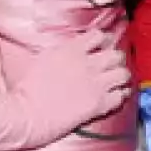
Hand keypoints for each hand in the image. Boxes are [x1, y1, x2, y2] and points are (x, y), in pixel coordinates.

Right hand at [29, 29, 132, 143]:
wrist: (27, 115)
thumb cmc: (27, 89)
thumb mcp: (44, 58)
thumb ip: (64, 51)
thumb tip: (75, 49)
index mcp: (71, 50)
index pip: (98, 35)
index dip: (102, 40)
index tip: (102, 46)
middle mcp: (88, 64)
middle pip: (116, 54)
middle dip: (115, 59)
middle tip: (111, 65)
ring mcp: (96, 84)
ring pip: (123, 73)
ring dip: (120, 76)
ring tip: (116, 80)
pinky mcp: (99, 104)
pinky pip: (121, 96)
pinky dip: (120, 95)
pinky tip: (115, 96)